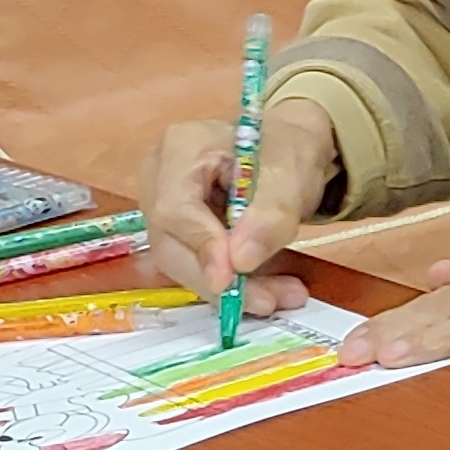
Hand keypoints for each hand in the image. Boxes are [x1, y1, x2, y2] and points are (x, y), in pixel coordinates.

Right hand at [142, 93, 338, 324]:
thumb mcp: (290, 174)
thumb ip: (269, 213)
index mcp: (180, 148)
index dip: (202, 246)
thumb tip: (240, 261)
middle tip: (267, 300)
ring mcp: (164, 208)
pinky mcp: (179, 234)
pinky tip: (270, 291)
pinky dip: (234, 286)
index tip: (233, 276)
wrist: (288, 151)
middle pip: (171, 244)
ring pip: (183, 264)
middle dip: (218, 281)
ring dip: (232, 290)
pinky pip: (197, 268)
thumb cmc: (285, 151)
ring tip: (283, 295)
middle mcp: (159, 179)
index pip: (174, 207)